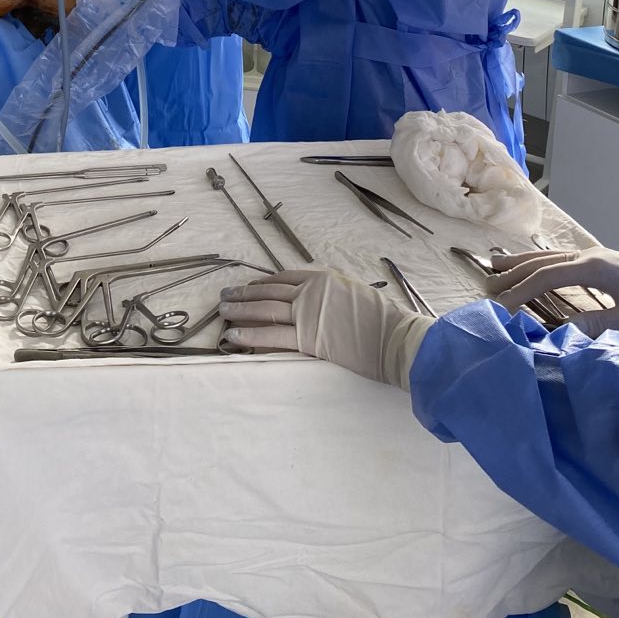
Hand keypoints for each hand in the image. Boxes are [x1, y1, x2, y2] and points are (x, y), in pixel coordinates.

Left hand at [219, 268, 432, 389]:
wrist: (396, 338)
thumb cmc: (382, 319)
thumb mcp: (352, 292)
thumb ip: (329, 291)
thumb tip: (314, 296)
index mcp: (321, 278)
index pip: (282, 279)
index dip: (260, 283)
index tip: (247, 288)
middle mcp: (310, 292)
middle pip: (267, 292)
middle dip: (243, 295)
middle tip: (224, 298)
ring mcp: (307, 314)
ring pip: (265, 311)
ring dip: (240, 312)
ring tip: (222, 315)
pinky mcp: (308, 339)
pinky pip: (273, 336)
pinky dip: (251, 335)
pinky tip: (234, 335)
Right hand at [489, 246, 618, 336]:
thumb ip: (597, 324)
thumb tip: (560, 332)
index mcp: (593, 268)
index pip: (547, 277)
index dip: (522, 290)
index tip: (503, 305)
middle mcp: (587, 256)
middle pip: (542, 261)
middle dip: (513, 273)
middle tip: (488, 285)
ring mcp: (591, 255)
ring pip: (547, 254)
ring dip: (520, 261)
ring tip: (495, 265)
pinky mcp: (596, 259)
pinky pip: (558, 256)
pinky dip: (537, 260)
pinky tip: (529, 264)